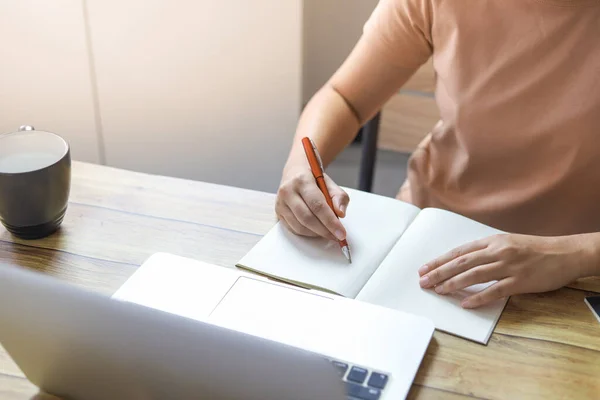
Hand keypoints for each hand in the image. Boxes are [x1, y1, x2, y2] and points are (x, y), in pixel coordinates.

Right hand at [275, 166, 348, 240]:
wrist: (295, 171)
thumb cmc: (313, 178)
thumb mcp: (330, 183)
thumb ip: (339, 197)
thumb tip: (340, 213)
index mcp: (302, 180)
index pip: (317, 205)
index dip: (330, 221)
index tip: (341, 232)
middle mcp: (288, 191)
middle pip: (307, 218)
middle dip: (324, 230)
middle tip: (337, 236)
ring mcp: (281, 203)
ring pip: (299, 226)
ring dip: (316, 233)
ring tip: (328, 232)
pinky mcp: (278, 213)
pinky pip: (294, 229)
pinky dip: (308, 233)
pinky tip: (317, 230)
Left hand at [417, 233, 592, 308]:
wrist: (566, 253)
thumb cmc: (536, 249)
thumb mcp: (508, 242)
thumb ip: (487, 250)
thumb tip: (464, 261)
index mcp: (492, 241)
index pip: (459, 251)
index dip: (440, 261)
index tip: (424, 268)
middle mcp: (497, 251)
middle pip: (461, 263)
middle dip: (439, 272)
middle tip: (423, 281)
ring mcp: (508, 266)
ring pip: (474, 275)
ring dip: (453, 283)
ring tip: (438, 291)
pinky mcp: (520, 281)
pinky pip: (494, 290)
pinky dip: (478, 297)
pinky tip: (465, 303)